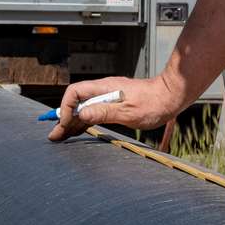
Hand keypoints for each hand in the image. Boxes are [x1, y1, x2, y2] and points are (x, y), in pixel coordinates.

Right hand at [46, 75, 181, 142]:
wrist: (171, 96)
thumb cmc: (153, 103)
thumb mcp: (128, 111)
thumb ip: (103, 112)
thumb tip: (80, 115)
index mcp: (104, 88)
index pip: (75, 92)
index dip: (66, 107)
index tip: (65, 123)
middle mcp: (104, 90)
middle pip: (76, 102)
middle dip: (63, 118)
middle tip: (54, 136)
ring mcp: (109, 96)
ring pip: (84, 108)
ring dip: (72, 122)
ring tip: (60, 136)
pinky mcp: (115, 104)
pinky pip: (94, 112)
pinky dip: (84, 122)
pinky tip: (78, 131)